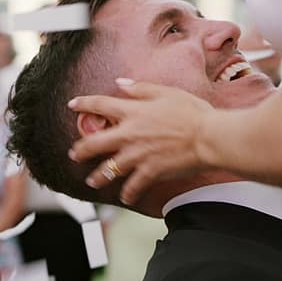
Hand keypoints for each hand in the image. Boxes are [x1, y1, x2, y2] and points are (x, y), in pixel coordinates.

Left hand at [68, 80, 215, 203]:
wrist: (209, 137)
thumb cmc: (193, 112)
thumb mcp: (166, 92)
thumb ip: (140, 88)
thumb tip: (120, 83)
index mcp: (134, 111)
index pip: (101, 105)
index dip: (84, 103)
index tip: (72, 104)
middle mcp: (130, 134)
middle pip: (95, 143)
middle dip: (81, 150)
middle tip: (74, 154)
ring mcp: (138, 155)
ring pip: (109, 169)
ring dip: (98, 177)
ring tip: (92, 181)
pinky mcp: (150, 172)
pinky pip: (132, 186)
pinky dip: (128, 194)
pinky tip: (125, 198)